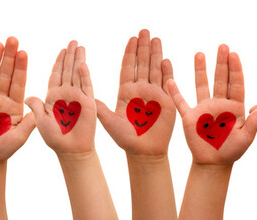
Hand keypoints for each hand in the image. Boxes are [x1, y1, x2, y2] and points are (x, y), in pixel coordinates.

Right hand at [0, 37, 35, 161]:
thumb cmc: (4, 149)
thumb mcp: (20, 137)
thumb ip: (29, 123)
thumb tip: (37, 107)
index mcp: (14, 105)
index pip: (18, 82)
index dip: (21, 67)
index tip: (24, 52)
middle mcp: (1, 100)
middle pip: (5, 74)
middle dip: (9, 57)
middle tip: (13, 39)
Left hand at [26, 40, 97, 154]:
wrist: (71, 150)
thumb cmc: (55, 138)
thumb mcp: (40, 122)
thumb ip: (36, 107)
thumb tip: (27, 95)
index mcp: (53, 97)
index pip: (56, 75)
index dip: (58, 62)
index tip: (61, 49)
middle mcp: (66, 94)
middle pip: (67, 70)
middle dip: (70, 55)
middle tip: (72, 41)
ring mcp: (77, 97)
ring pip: (77, 74)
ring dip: (78, 59)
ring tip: (79, 46)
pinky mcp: (88, 103)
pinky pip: (86, 86)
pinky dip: (84, 74)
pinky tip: (82, 63)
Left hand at [95, 29, 175, 155]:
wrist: (144, 152)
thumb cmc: (126, 139)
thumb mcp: (109, 123)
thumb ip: (101, 109)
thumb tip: (89, 96)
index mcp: (126, 92)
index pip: (128, 67)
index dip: (130, 53)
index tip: (132, 38)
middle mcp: (140, 90)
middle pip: (142, 63)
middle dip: (143, 47)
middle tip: (145, 30)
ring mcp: (154, 94)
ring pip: (155, 69)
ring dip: (155, 54)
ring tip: (156, 38)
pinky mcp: (167, 102)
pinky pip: (167, 83)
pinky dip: (167, 72)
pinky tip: (166, 59)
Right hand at [166, 44, 256, 164]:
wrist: (214, 164)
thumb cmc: (232, 151)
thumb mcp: (246, 137)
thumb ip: (256, 122)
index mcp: (235, 107)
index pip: (236, 84)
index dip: (235, 69)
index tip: (234, 54)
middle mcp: (220, 104)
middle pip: (220, 79)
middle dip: (221, 63)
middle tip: (223, 46)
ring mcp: (204, 108)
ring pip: (202, 85)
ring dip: (201, 70)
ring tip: (200, 53)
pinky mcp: (190, 117)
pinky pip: (181, 102)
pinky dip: (175, 92)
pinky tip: (170, 80)